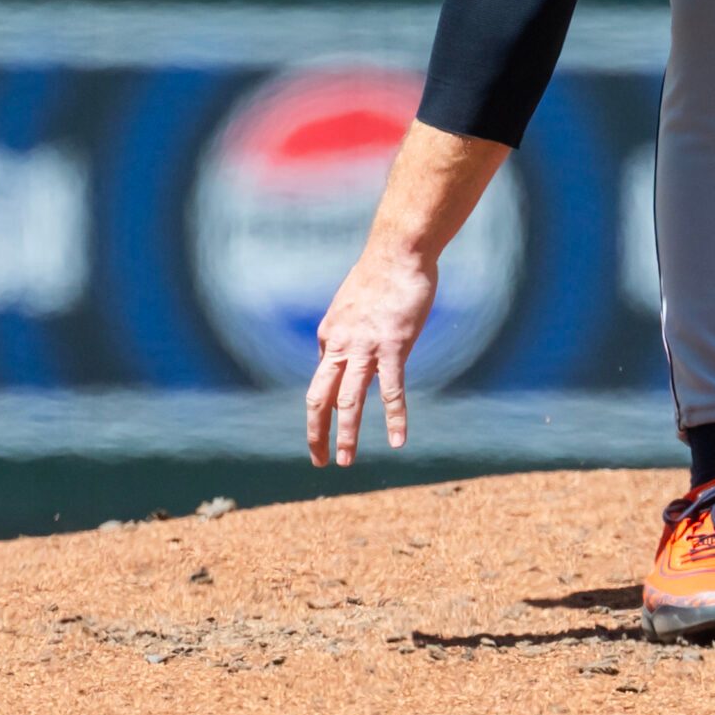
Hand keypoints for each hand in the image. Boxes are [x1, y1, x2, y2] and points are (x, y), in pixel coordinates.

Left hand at [305, 242, 436, 464]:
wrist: (398, 252)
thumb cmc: (379, 273)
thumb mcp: (351, 302)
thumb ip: (346, 327)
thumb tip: (342, 345)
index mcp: (329, 335)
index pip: (322, 379)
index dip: (325, 405)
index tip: (331, 422)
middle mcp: (340, 345)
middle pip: (321, 399)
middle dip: (317, 433)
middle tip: (320, 461)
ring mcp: (365, 348)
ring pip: (349, 402)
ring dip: (346, 436)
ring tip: (346, 462)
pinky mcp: (393, 347)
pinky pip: (391, 391)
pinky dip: (394, 419)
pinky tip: (397, 442)